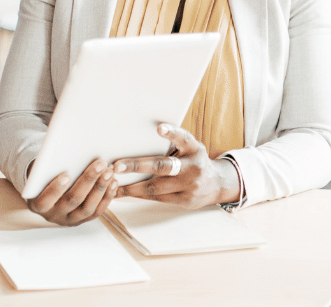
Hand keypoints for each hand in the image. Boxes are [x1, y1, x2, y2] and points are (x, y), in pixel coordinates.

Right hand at [25, 158, 118, 225]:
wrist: (50, 194)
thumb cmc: (46, 178)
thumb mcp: (41, 174)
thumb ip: (47, 166)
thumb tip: (60, 145)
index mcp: (38, 204)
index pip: (45, 200)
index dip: (55, 189)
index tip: (66, 174)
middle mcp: (54, 216)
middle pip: (72, 200)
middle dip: (87, 180)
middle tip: (99, 164)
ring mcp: (70, 219)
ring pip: (87, 208)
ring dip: (100, 188)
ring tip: (109, 171)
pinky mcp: (84, 219)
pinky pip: (98, 211)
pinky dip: (107, 196)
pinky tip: (113, 182)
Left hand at [117, 124, 240, 209]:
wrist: (217, 184)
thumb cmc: (194, 161)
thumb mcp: (191, 148)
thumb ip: (174, 144)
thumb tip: (139, 137)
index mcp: (194, 149)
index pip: (184, 138)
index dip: (172, 133)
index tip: (159, 129)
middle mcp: (193, 167)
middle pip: (163, 166)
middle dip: (137, 166)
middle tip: (117, 166)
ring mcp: (190, 186)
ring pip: (156, 187)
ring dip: (131, 186)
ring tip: (113, 185)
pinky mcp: (185, 200)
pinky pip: (157, 198)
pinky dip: (139, 195)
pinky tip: (125, 193)